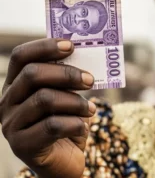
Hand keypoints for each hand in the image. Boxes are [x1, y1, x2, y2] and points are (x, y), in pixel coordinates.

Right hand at [0, 38, 95, 177]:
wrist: (63, 162)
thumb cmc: (66, 124)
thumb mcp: (67, 98)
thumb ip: (68, 80)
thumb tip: (86, 56)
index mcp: (15, 85)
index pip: (22, 57)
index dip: (45, 47)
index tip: (71, 45)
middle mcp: (6, 102)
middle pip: (33, 74)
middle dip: (67, 74)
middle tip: (90, 80)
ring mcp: (11, 124)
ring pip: (45, 99)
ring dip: (76, 102)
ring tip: (92, 109)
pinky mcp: (22, 145)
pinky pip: (52, 126)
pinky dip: (75, 123)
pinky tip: (85, 126)